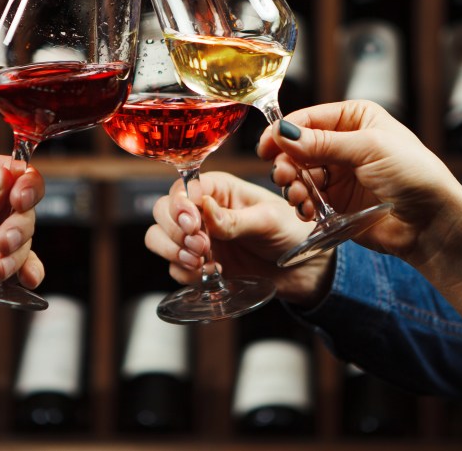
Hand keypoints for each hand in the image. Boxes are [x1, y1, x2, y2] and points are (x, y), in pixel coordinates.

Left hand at [0, 152, 45, 320]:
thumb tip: (7, 180)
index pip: (9, 169)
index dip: (23, 183)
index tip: (19, 201)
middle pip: (23, 204)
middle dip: (19, 224)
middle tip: (2, 243)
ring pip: (24, 236)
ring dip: (18, 253)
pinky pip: (19, 265)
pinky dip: (28, 271)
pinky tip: (26, 279)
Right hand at [146, 172, 334, 307]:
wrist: (303, 269)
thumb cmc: (291, 233)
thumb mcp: (267, 221)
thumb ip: (233, 219)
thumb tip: (203, 206)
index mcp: (219, 188)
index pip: (181, 189)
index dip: (180, 207)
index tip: (193, 224)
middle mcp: (202, 210)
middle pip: (161, 212)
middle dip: (175, 231)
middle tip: (202, 246)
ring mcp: (198, 237)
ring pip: (158, 238)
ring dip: (173, 251)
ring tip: (201, 261)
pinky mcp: (198, 263)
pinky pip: (174, 267)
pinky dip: (185, 272)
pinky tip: (212, 273)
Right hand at [258, 100, 461, 265]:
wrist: (432, 222)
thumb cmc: (414, 175)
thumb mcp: (369, 149)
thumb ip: (323, 143)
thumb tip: (283, 133)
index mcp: (355, 119)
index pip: (309, 118)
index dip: (284, 131)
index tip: (266, 147)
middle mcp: (344, 143)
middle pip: (297, 147)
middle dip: (286, 161)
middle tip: (282, 176)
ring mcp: (339, 173)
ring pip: (298, 174)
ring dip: (292, 185)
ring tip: (299, 197)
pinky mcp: (336, 201)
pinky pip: (307, 198)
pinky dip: (302, 204)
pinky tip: (308, 211)